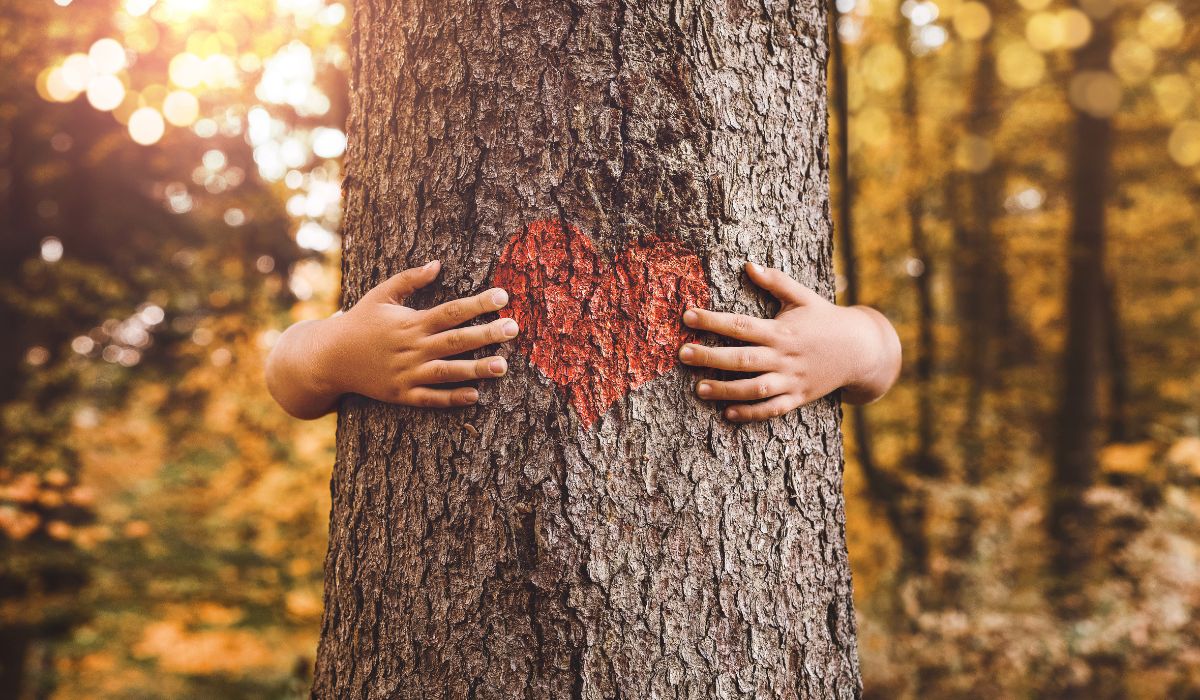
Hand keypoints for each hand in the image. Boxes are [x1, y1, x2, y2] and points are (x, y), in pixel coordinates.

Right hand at [265, 260, 519, 418]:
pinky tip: (476, 396)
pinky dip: (452, 398)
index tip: (503, 296)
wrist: (329, 358)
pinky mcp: (402, 395)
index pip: (451, 311)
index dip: (478, 304)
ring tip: (504, 366)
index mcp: (410, 322)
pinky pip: (430, 398)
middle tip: (514, 328)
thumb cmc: (360, 322)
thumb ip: (410, 279)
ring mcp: (407, 373)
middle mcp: (412, 348)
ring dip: (476, 369)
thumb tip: (438, 264)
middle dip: (487, 334)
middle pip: (456, 341)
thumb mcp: (381, 294)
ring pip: (448, 372)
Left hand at [678, 262, 900, 422]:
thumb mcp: (803, 296)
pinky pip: (772, 409)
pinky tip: (728, 413)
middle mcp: (784, 356)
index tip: (687, 315)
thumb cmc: (826, 319)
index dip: (712, 320)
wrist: (862, 350)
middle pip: (742, 359)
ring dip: (725, 390)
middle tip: (682, 354)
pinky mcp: (798, 398)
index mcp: (781, 330)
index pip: (740, 325)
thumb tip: (749, 264)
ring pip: (754, 389)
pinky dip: (751, 413)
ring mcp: (792, 380)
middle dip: (710, 357)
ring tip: (698, 389)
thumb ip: (775, 281)